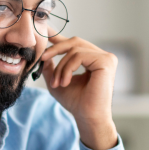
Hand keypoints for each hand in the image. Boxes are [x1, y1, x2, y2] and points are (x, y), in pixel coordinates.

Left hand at [40, 35, 117, 149]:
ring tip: (57, 83)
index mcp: (93, 60)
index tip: (45, 32)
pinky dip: (67, 68)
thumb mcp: (57, 81)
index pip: (75, 44)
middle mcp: (102, 56)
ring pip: (75, 49)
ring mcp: (106, 58)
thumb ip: (51, 67)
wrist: (87, 118)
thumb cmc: (76, 102)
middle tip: (42, 58)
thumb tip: (44, 55)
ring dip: (61, 66)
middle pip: (74, 42)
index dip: (59, 37)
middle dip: (55, 49)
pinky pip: (79, 55)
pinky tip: (65, 82)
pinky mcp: (106, 61)